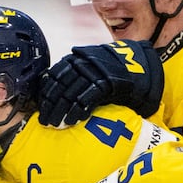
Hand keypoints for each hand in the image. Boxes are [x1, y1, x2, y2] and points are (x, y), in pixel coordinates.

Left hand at [36, 40, 164, 126]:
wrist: (142, 65)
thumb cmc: (114, 73)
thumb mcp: (92, 70)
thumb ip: (76, 79)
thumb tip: (57, 97)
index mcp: (76, 58)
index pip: (53, 75)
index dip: (45, 94)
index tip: (40, 109)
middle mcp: (83, 62)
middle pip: (59, 85)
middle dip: (50, 105)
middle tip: (45, 121)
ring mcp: (95, 71)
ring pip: (70, 92)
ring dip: (61, 111)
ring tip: (55, 124)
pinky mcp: (107, 81)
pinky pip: (88, 97)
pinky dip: (78, 110)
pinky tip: (72, 120)